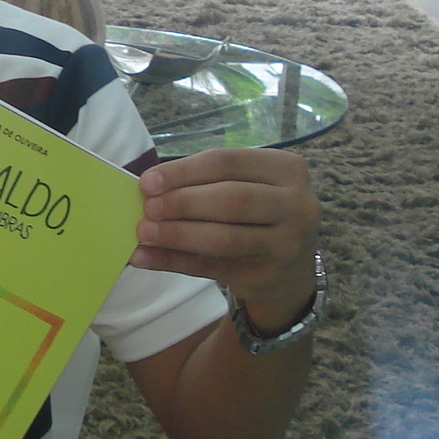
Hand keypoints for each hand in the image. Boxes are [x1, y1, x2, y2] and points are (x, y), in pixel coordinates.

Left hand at [130, 148, 320, 335]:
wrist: (291, 272)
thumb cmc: (258, 216)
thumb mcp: (248, 188)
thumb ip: (207, 184)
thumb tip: (148, 188)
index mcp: (286, 169)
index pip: (228, 162)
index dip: (184, 171)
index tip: (148, 181)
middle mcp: (295, 204)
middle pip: (230, 199)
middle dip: (182, 203)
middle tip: (147, 208)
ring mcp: (285, 244)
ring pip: (223, 238)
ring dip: (177, 235)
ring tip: (143, 233)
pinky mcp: (266, 275)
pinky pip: (211, 267)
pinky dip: (174, 262)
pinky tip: (145, 257)